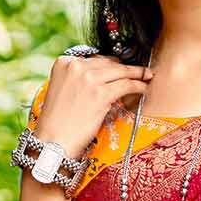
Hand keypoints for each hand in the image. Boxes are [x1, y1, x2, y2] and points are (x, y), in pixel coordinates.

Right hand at [32, 49, 153, 157]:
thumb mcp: (62, 90)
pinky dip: (138, 86)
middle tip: (139, 70)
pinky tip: (144, 88)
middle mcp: (76, 66)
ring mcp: (89, 79)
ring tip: (146, 76)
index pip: (94, 59)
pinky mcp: (100, 94)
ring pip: (120, 72)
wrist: (53, 141)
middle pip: (109, 63)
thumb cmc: (57, 122)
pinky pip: (126, 85)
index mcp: (64, 63)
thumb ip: (78, 79)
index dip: (110, 64)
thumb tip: (103, 76)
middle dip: (125, 67)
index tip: (120, 68)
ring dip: (137, 74)